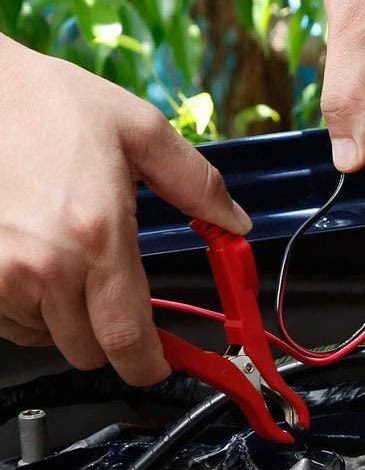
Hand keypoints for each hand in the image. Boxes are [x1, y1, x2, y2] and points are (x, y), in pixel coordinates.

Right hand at [0, 38, 251, 384]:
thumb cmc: (49, 103)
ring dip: (66, 319)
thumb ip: (197, 184)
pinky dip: (26, 308)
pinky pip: (7, 322)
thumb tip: (236, 224)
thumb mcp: (140, 130)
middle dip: (113, 335)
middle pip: (88, 349)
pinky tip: (35, 264)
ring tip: (69, 262)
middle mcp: (44, 264)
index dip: (148, 365)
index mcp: (98, 233)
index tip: (159, 366)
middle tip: (117, 293)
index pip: (128, 335)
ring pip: (45, 338)